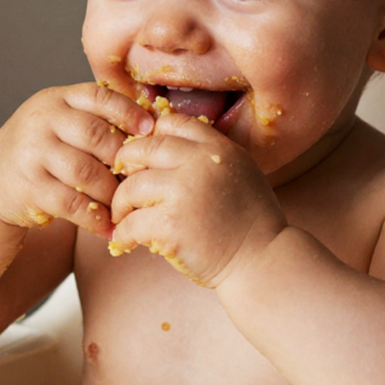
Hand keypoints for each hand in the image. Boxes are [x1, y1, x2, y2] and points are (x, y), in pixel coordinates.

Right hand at [0, 83, 153, 237]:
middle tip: (142, 176)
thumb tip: (151, 125)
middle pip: (95, 134)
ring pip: (86, 171)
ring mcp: (32, 153)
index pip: (98, 96)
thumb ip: (95, 118)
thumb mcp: (60, 122)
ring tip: (127, 204)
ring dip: (112, 191)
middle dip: (123, 157)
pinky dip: (94, 218)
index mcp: (56, 99)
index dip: (127, 111)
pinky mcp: (28, 187)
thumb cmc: (41, 150)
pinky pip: (71, 203)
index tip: (149, 130)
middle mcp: (41, 121)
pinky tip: (109, 227)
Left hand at [108, 112, 287, 285]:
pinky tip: (125, 241)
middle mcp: (200, 162)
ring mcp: (184, 192)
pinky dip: (122, 234)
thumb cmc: (251, 223)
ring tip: (123, 217)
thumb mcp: (239, 173)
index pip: (171, 123)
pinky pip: (130, 223)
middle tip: (124, 187)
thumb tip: (163, 149)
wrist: (263, 261)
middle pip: (142, 149)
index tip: (143, 159)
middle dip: (126, 166)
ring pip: (130, 186)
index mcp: (217, 147)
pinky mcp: (170, 224)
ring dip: (120, 204)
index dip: (150, 137)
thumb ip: (209, 157)